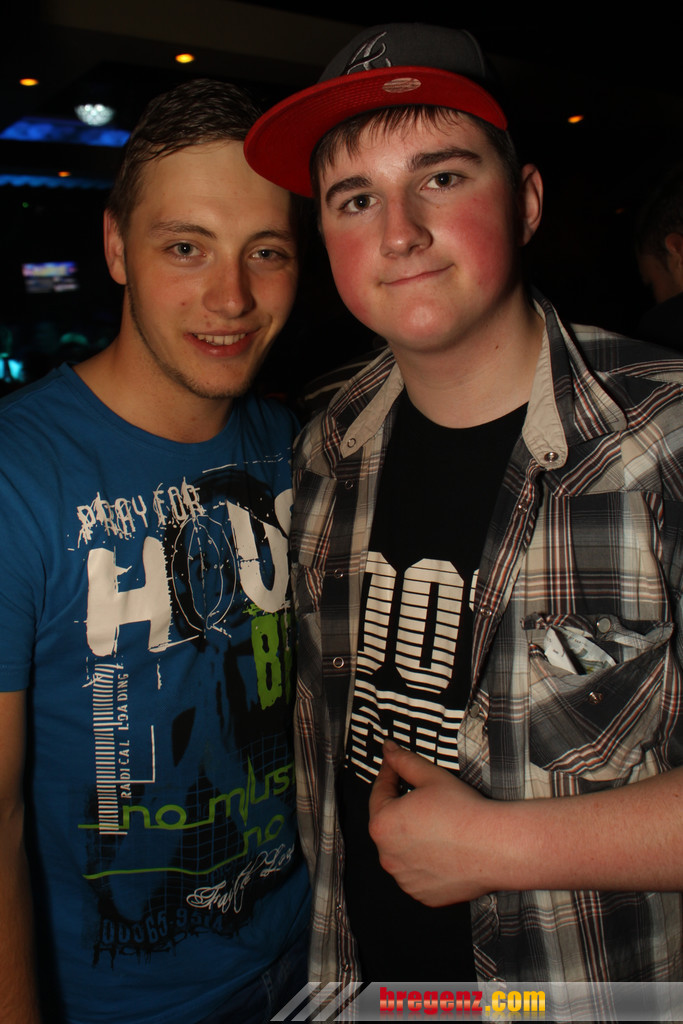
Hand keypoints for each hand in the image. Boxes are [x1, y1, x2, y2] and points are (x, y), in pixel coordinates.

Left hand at [368, 740, 490, 905]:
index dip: (387, 776)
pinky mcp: (424, 895)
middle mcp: (388, 857)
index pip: (379, 794)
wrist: (494, 845)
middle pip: (389, 825)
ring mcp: (405, 880)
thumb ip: (403, 761)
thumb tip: (388, 749)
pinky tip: (443, 849)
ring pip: (403, 852)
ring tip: (436, 825)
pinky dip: (425, 862)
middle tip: (420, 797)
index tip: (393, 767)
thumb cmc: (463, 811)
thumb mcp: (430, 776)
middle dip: (400, 809)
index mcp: (382, 825)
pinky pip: (418, 874)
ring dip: (411, 839)